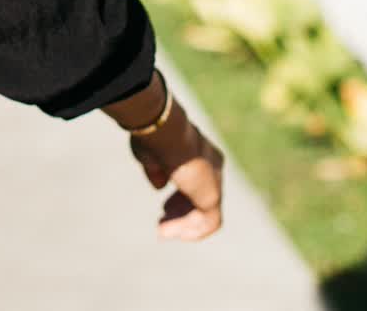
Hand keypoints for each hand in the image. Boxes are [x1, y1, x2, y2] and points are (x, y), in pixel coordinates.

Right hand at [129, 104, 224, 240]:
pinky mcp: (212, 197)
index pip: (195, 181)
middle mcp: (213, 167)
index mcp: (202, 153)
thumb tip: (159, 187)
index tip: (164, 207)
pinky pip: (209, 222)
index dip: (180, 197)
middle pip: (200, 197)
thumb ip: (157, 171)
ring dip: (184, 225)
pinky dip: (193, 231)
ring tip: (163, 232)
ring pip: (204, 212)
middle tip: (163, 224)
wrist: (165, 131)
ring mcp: (215, 182)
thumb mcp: (151, 154)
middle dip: (182, 212)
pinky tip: (176, 235)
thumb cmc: (154, 137)